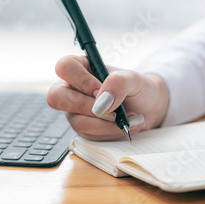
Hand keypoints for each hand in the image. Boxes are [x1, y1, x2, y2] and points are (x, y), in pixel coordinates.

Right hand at [47, 55, 168, 140]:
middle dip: (86, 107)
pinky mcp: (83, 128)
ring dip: (107, 124)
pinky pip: (89, 136)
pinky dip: (110, 133)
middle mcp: (72, 89)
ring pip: (77, 122)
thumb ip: (119, 82)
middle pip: (56, 97)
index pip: (64, 67)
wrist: (148, 108)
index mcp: (81, 68)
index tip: (101, 89)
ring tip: (129, 119)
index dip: (81, 80)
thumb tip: (101, 102)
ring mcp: (75, 110)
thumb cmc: (138, 88)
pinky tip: (123, 126)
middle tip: (112, 110)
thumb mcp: (134, 79)